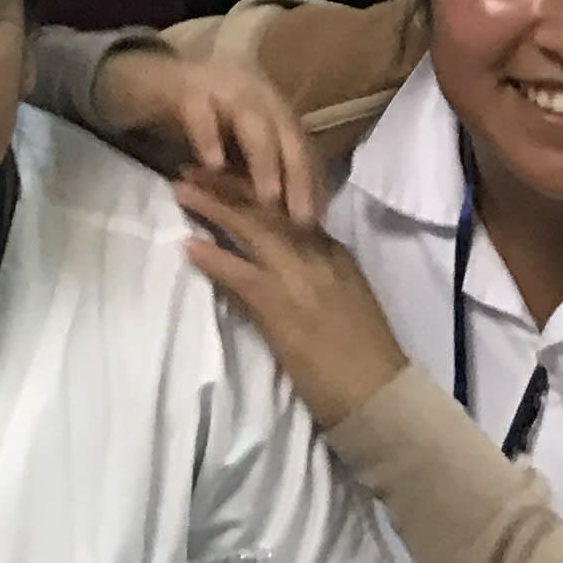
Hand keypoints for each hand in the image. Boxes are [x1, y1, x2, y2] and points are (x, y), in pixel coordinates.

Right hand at [94, 39, 317, 212]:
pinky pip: (202, 112)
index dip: (310, 184)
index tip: (315, 223)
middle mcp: (255, 90)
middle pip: (287, 134)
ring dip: (263, 161)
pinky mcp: (186, 85)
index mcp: (271, 105)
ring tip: (268, 198)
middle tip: (300, 219)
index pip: (300, 147)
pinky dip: (210, 138)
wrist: (143, 79)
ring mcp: (222, 83)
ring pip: (253, 122)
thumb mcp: (230, 147)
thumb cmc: (195, 120)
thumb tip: (285, 216)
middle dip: (296, 176)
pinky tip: (212, 165)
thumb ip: (252, 170)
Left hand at [172, 171, 411, 428]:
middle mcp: (318, 254)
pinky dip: (213, 257)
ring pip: (252, 228)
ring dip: (212, 206)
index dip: (254, 185)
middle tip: (192, 168)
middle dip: (227, 183)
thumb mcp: (345, 298)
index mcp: (334, 252)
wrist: (382, 395)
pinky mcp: (283, 308)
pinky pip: (240, 273)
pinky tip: (188, 245)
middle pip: (268, 206)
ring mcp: (300, 278)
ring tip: (180, 189)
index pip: (289, 205)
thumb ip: (316, 273)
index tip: (224, 170)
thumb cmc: (364, 357)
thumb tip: (282, 261)